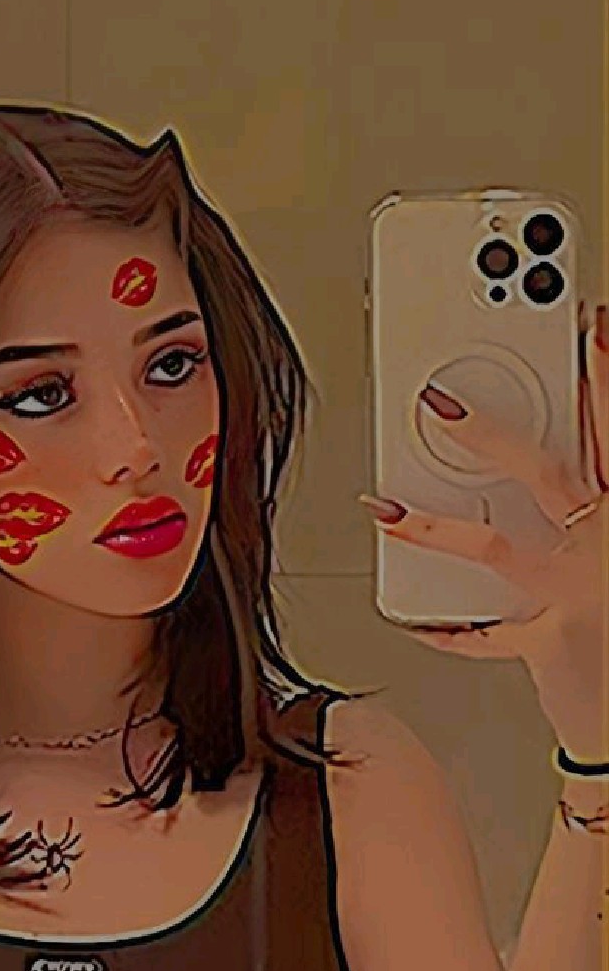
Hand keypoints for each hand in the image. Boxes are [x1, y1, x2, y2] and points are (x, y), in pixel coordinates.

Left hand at [360, 307, 607, 760]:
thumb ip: (597, 506)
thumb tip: (576, 481)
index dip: (604, 375)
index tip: (588, 330)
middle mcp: (606, 543)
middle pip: (549, 470)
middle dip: (490, 436)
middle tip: (442, 401)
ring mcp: (575, 591)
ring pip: (493, 546)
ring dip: (430, 528)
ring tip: (384, 507)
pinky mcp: (547, 639)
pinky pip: (483, 635)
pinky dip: (447, 632)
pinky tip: (415, 622)